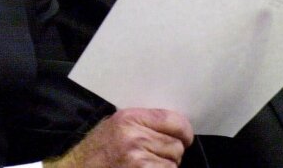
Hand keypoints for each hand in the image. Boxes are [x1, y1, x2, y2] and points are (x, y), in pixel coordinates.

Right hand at [46, 108, 193, 167]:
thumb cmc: (98, 149)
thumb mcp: (117, 124)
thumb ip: (144, 122)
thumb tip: (177, 126)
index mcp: (130, 118)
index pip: (174, 121)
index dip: (184, 131)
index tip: (184, 137)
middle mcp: (135, 137)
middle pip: (176, 145)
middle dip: (170, 153)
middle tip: (153, 155)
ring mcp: (137, 160)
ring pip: (173, 164)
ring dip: (165, 167)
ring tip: (145, 165)